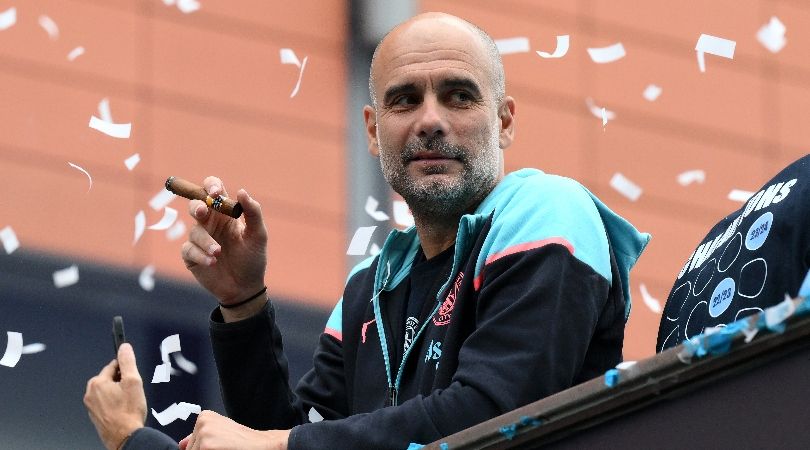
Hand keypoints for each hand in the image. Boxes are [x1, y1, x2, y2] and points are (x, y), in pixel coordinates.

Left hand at [84, 343, 146, 449]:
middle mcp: (90, 393)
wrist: (125, 437)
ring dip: (118, 393)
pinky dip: (114, 404)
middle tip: (132, 392)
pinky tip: (123, 410)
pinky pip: (105, 403)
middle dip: (121, 382)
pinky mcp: (95, 415)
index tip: (132, 377)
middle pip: (109, 379)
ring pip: (108, 391)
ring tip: (128, 403)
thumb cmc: (128, 412)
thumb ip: (128, 362)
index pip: (113, 366)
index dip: (126, 370)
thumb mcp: (133, 382)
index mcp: (98, 383)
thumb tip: (124, 347)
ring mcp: (91, 406)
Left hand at [179, 410, 289, 449]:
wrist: (262, 445)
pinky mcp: (205, 446)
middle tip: (224, 449)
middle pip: (191, 449)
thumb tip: (181, 445)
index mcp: (204, 417)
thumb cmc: (244, 441)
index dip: (203, 449)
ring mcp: (203, 434)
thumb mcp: (221, 432)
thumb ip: (199, 437)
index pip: (191, 443)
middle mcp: (201, 422)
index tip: (217, 447)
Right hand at [181, 177, 267, 310]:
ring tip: (218, 252)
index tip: (216, 193)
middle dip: (197, 206)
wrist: (245, 288)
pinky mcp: (191, 255)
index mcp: (226, 214)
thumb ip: (253, 212)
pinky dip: (200, 255)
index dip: (211, 186)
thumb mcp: (258, 235)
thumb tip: (241, 191)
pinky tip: (212, 262)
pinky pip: (188, 249)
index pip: (214, 191)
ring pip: (194, 231)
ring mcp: (199, 239)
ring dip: (206, 241)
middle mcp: (210, 223)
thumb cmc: (253, 259)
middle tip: (202, 211)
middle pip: (196, 204)